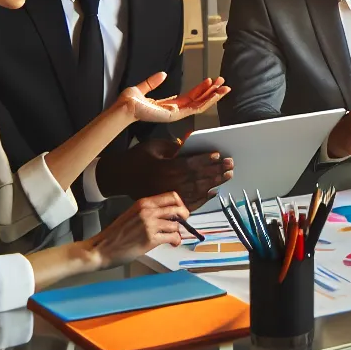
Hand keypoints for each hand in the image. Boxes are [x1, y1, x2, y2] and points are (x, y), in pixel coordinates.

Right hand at [83, 190, 191, 269]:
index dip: (180, 205)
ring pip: (176, 225)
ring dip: (177, 232)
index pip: (172, 196)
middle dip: (184, 218)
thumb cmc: (114, 235)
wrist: (101, 249)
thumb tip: (167, 214)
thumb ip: (148, 212)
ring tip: (173, 237)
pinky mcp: (150, 239)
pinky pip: (173, 237)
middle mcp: (148, 211)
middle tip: (182, 224)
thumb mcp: (131, 215)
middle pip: (178, 209)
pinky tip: (172, 243)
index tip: (180, 212)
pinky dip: (175, 241)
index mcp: (143, 203)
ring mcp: (149, 225)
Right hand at [98, 136, 233, 200]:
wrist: (120, 177)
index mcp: (165, 168)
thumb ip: (175, 146)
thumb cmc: (137, 158)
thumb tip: (192, 144)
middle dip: (216, 171)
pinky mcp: (167, 205)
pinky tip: (213, 192)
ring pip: (196, 191)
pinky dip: (203, 198)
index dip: (206, 160)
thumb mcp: (154, 146)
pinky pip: (189, 203)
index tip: (218, 155)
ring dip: (214, 183)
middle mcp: (168, 184)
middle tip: (230, 166)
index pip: (191, 164)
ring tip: (226, 176)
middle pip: (198, 178)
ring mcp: (168, 197)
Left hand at [117, 74, 228, 123]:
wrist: (125, 107)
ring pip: (201, 105)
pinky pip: (196, 108)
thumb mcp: (143, 87)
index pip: (190, 97)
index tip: (210, 81)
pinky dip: (207, 100)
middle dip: (212, 93)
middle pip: (199, 101)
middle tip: (224, 84)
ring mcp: (177, 114)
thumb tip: (163, 74)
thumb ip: (153, 81)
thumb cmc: (130, 101)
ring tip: (225, 88)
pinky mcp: (176, 115)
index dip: (201, 89)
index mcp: (169, 105)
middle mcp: (175, 110)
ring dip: (214, 97)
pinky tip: (214, 93)